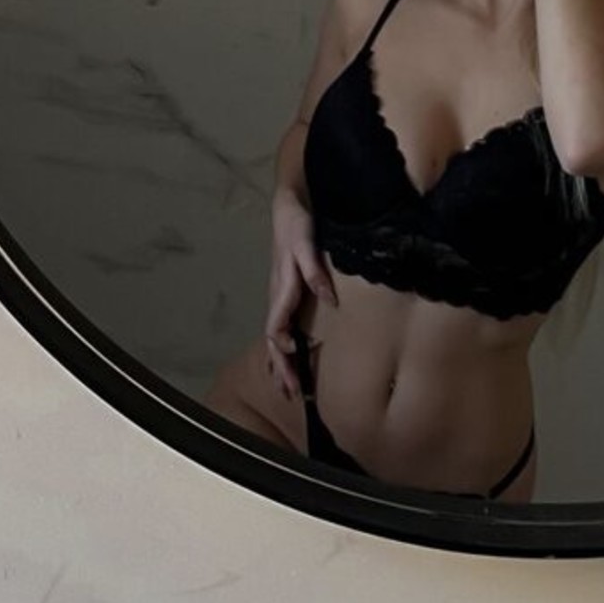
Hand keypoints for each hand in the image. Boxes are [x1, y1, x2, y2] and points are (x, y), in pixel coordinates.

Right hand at [265, 188, 336, 398]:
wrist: (287, 208)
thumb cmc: (296, 225)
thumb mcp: (305, 243)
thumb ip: (314, 272)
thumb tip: (330, 301)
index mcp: (280, 289)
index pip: (274, 326)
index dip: (282, 345)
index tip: (297, 357)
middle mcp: (276, 297)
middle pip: (273, 340)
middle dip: (281, 367)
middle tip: (292, 394)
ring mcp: (279, 298)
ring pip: (275, 338)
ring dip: (280, 364)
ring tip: (288, 390)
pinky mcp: (285, 295)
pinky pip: (279, 328)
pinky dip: (282, 350)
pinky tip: (287, 363)